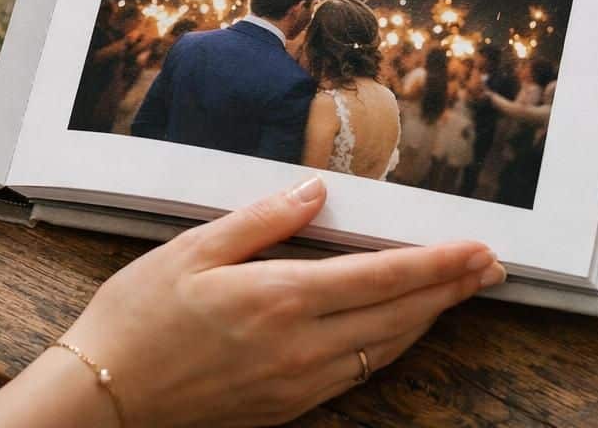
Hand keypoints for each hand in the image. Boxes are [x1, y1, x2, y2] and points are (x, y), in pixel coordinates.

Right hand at [0, 180, 502, 427]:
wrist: (108, 395)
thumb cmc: (139, 314)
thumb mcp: (192, 249)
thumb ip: (262, 219)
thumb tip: (316, 192)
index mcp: (280, 298)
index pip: (382, 276)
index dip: (437, 263)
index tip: (477, 247)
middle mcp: (302, 346)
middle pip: (399, 316)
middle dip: (450, 289)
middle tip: (489, 266)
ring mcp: (299, 381)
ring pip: (386, 348)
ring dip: (428, 318)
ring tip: (458, 293)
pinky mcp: (289, 405)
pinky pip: (359, 372)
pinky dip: (391, 345)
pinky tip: (398, 331)